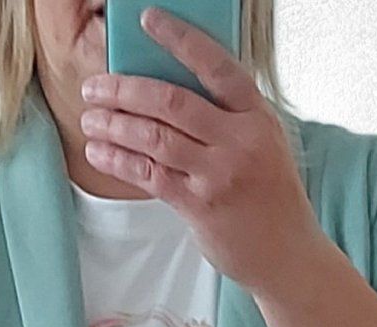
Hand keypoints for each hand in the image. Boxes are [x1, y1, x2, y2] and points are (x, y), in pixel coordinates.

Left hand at [78, 5, 319, 297]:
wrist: (287, 254)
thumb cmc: (268, 195)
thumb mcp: (262, 143)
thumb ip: (225, 117)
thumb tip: (166, 91)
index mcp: (256, 115)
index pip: (215, 65)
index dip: (180, 39)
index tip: (147, 20)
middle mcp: (239, 141)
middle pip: (172, 102)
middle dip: (125, 90)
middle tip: (94, 87)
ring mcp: (219, 175)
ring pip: (154, 139)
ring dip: (114, 125)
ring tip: (89, 118)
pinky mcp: (200, 207)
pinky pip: (150, 176)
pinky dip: (119, 161)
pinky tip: (99, 152)